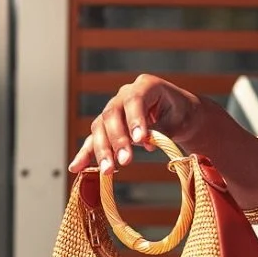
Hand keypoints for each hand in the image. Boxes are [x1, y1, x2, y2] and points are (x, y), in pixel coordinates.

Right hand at [68, 74, 200, 174]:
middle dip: (117, 140)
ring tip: (108, 170)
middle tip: (126, 161)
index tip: (140, 139)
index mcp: (146, 85)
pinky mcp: (107, 126)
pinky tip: (76, 167)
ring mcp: (113, 110)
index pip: (135, 100)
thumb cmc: (180, 115)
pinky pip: (94, 139)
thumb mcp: (178, 120)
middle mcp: (124, 95)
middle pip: (112, 115)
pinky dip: (86, 154)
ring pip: (100, 128)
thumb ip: (161, 129)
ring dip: (102, 150)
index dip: (135, 119)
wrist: (178, 115)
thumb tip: (143, 142)